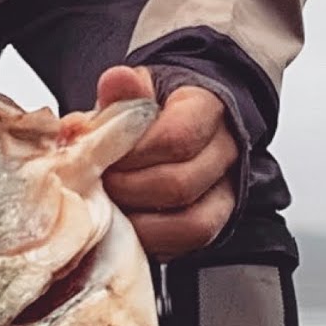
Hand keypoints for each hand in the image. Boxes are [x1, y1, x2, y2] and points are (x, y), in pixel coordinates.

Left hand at [96, 66, 238, 260]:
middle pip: (181, 184)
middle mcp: (225, 150)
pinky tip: (129, 226)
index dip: (134, 155)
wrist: (171, 123)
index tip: (106, 157)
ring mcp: (225, 189)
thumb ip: (123, 90)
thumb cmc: (150, 111)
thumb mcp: (134, 91)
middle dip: (129, 189)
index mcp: (207, 108)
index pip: (178, 138)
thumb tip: (116, 81)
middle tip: (101, 184)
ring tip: (113, 207)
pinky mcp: (215, 221)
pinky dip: (154, 240)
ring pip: (192, 222)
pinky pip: (190, 243)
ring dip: (141, 222)